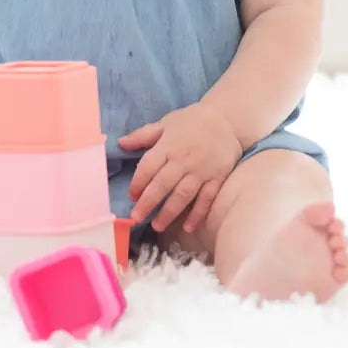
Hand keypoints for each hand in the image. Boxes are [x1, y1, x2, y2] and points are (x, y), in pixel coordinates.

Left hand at [118, 102, 241, 233]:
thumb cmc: (192, 121)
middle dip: (148, 203)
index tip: (132, 196)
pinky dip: (198, 214)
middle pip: (163, 184)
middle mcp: (183, 160)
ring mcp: (201, 170)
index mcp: (168, 145)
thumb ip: (142, 135)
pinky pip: (206, 199)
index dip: (138, 182)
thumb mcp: (165, 123)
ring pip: (183, 195)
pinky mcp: (217, 178)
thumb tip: (120, 143)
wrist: (226, 119)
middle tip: (137, 217)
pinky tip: (188, 227)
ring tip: (157, 226)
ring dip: (169, 212)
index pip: (148, 167)